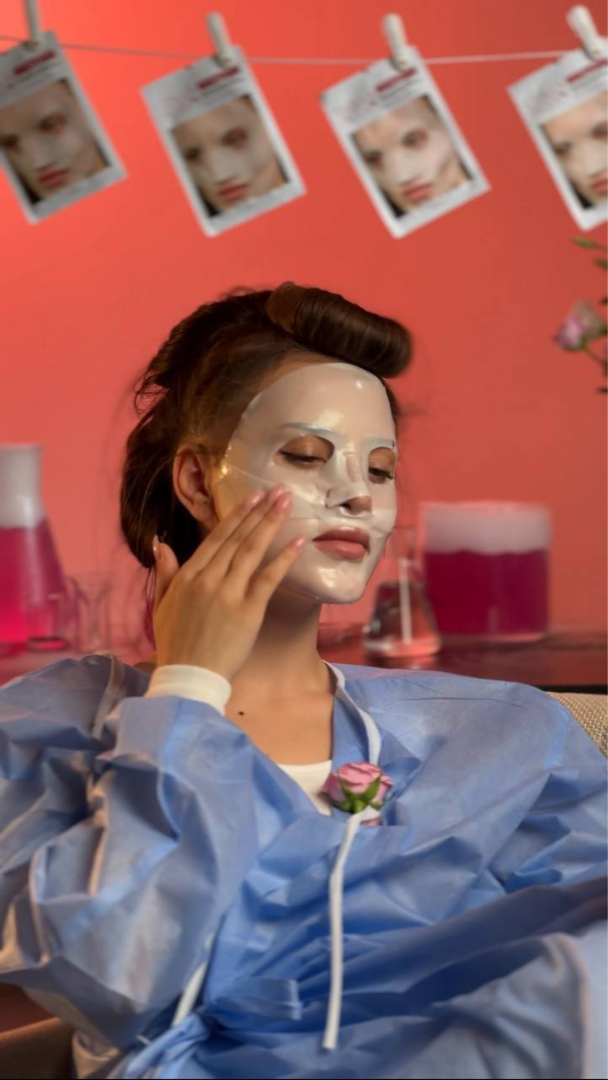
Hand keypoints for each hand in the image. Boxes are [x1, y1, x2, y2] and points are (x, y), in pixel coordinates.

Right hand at [151, 485, 305, 681]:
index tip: (252, 497)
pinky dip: (284, 557)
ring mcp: (229, 592)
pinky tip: (297, 540)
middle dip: (259, 512)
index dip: (237, 516)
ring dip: (271, 523)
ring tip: (287, 502)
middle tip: (278, 490)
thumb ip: (165, 572)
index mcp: (188, 576)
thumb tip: (162, 543)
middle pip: (238, 539)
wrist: (189, 678)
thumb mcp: (162, 605)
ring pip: (252, 550)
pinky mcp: (249, 610)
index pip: (216, 539)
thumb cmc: (176, 645)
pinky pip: (269, 578)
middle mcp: (209, 578)